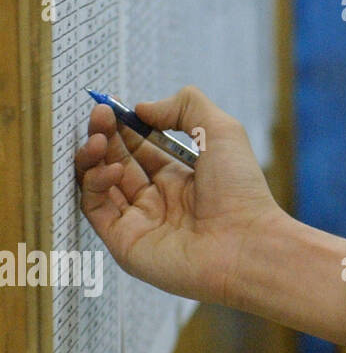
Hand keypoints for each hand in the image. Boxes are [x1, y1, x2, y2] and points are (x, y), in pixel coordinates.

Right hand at [75, 85, 284, 308]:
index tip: (112, 108)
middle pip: (118, 163)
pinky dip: (96, 184)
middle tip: (98, 115)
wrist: (246, 245)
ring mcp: (140, 221)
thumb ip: (186, 108)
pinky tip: (112, 168)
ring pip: (101, 184)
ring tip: (98, 138)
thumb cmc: (241, 190)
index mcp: (183, 176)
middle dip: (105, 137)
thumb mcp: (222, 132)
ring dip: (93, 157)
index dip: (125, 127)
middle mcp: (159, 199)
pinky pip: (97, 209)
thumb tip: (142, 109)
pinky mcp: (125, 242)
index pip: (142, 148)